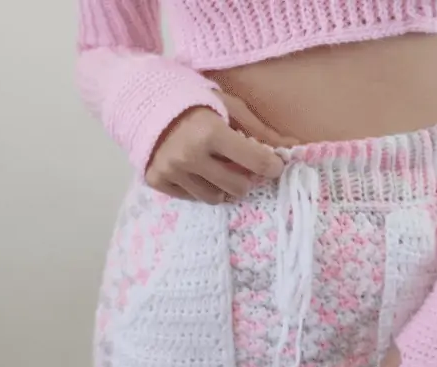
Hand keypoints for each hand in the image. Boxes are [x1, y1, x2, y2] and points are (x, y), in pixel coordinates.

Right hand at [145, 91, 297, 202]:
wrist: (141, 98)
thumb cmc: (193, 100)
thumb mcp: (229, 107)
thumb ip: (261, 131)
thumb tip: (295, 147)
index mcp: (211, 132)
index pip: (257, 163)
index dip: (272, 166)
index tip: (273, 164)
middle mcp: (190, 156)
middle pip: (238, 187)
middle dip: (246, 177)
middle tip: (239, 164)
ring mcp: (171, 170)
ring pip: (215, 198)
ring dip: (222, 185)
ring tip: (216, 166)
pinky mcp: (156, 180)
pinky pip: (191, 198)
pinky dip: (198, 186)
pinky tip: (196, 169)